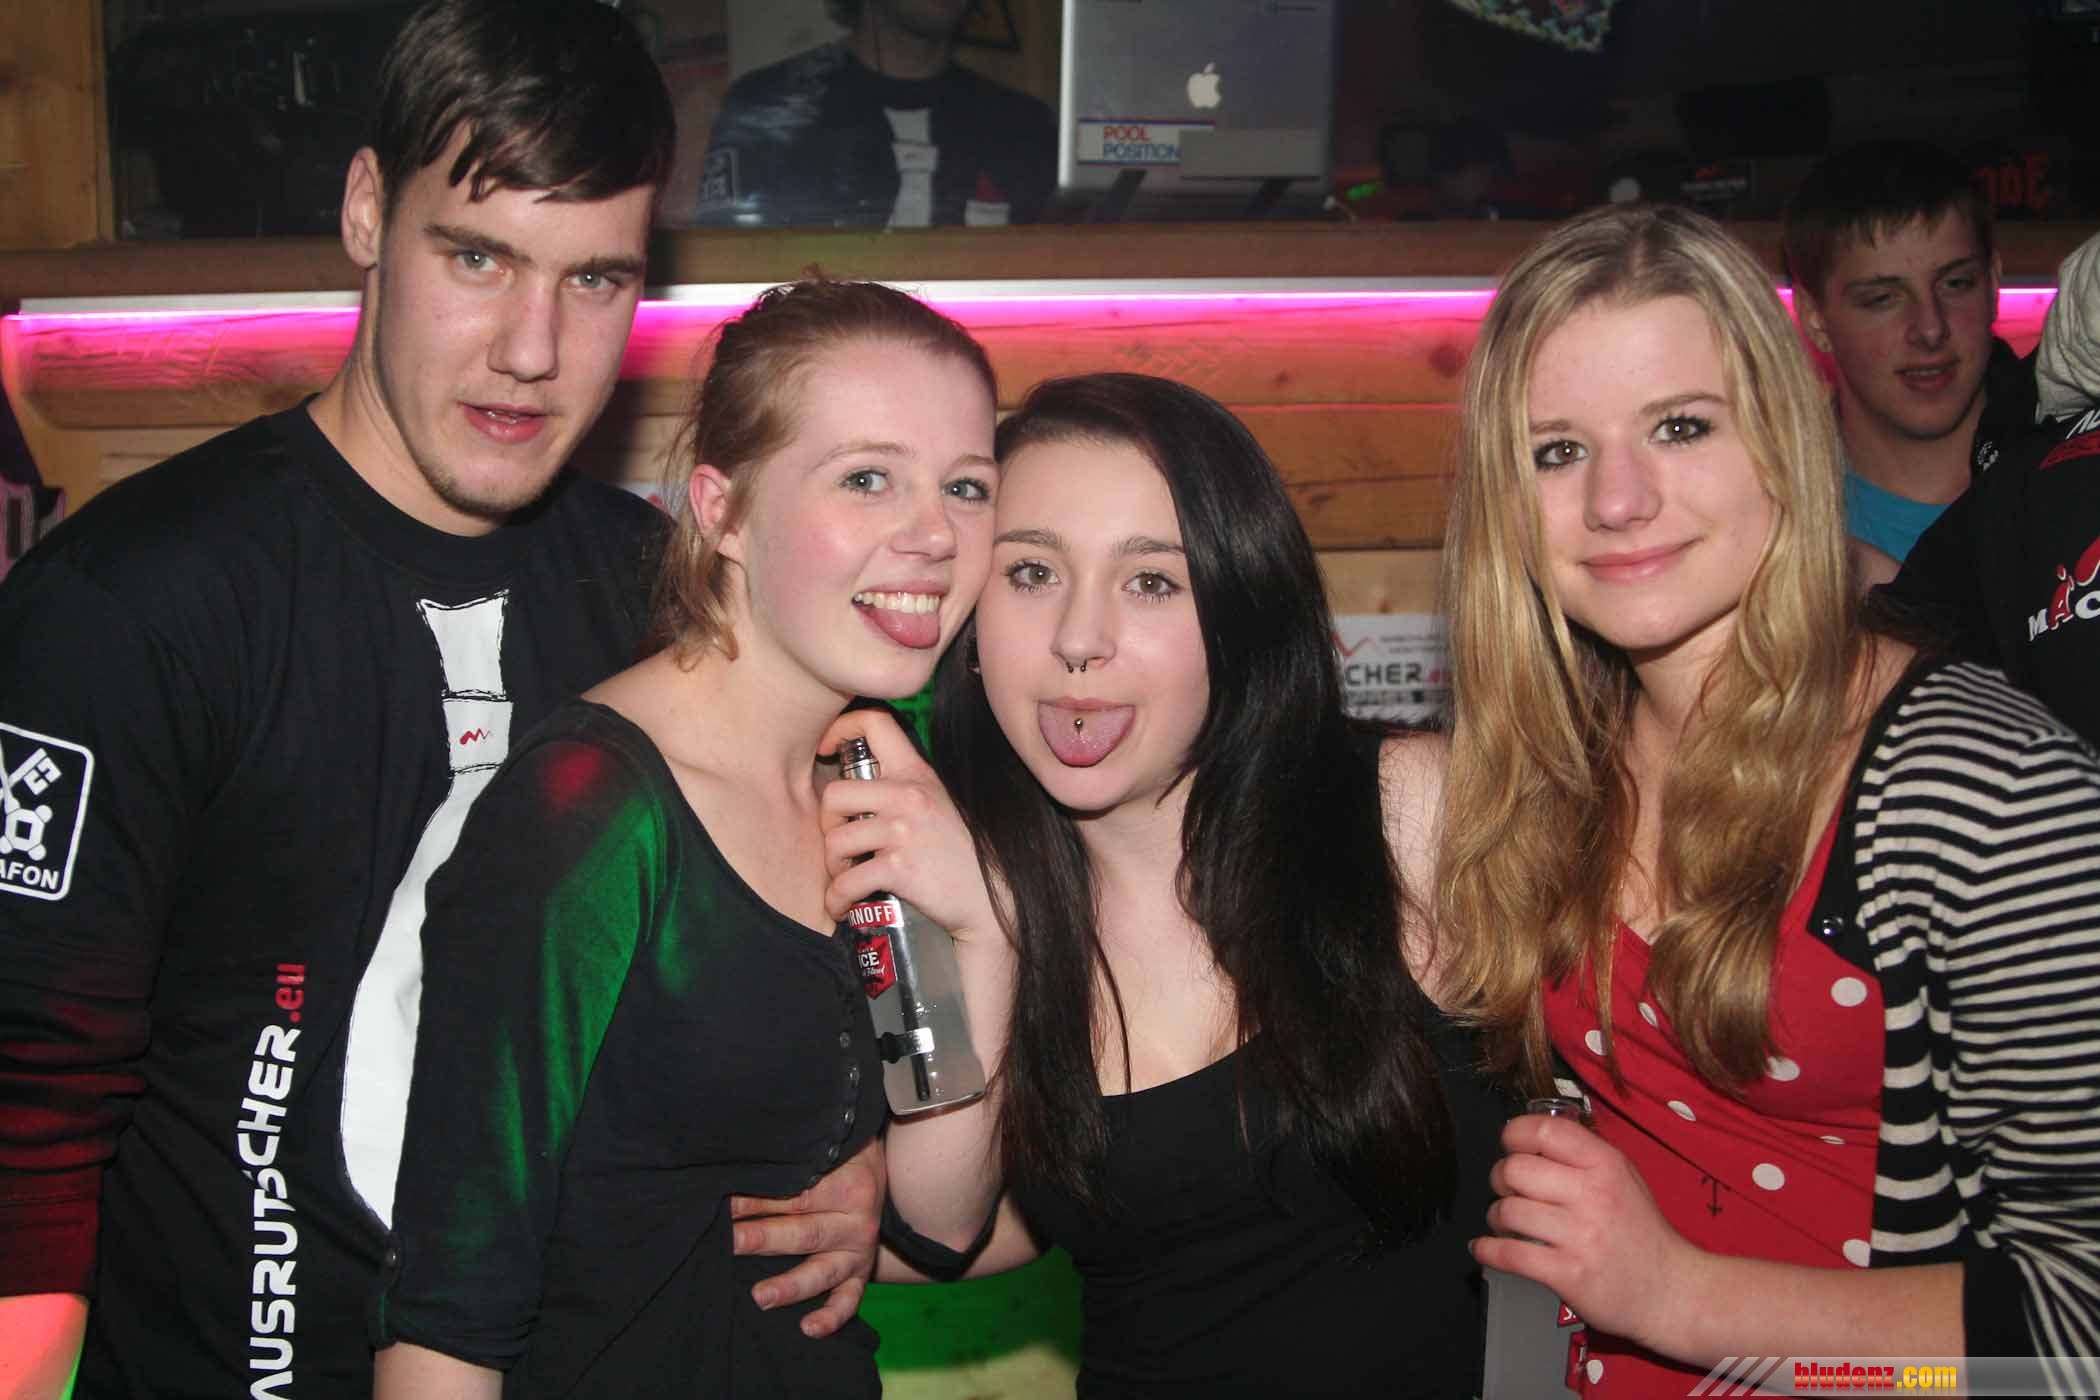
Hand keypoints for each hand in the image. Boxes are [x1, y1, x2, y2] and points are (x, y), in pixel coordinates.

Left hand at [730, 1138, 884, 1337]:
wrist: (886, 1176)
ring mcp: (859, 1252)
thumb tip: (741, 1172)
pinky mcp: (861, 1275)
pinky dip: (831, 1317)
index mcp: (848, 1187)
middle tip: (732, 1241)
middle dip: (765, 1238)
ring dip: (790, 1286)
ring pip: (822, 1272)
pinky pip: (849, 1301)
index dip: (758, 1200)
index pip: (797, 1195)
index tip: (726, 1205)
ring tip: (760, 1296)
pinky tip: (808, 1328)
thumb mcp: (824, 1155)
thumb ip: (792, 1165)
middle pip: (806, 1233)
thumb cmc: (842, 1162)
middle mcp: (857, 1223)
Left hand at [818, 711, 1002, 947]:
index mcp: (917, 774)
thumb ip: (908, 790)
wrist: (993, 899)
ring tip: (847, 876)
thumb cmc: (965, 856)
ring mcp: (903, 832)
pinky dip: (837, 900)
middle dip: (828, 824)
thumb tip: (865, 790)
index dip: (839, 729)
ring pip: (834, 841)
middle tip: (842, 842)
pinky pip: (846, 883)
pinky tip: (842, 906)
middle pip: (835, 794)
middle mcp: (908, 796)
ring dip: (833, 865)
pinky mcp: (899, 869)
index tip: (826, 750)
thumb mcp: (940, 805)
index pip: (874, 723)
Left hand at [1470, 1112, 1701, 1354]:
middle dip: (1500, 1179)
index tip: (1510, 1146)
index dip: (1514, 1135)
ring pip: (1507, 1211)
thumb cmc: (1641, 1232)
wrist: (1671, 1291)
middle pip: (1514, 1170)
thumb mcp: (1624, 1178)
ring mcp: (1580, 1236)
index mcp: (1605, 1165)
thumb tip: (1531, 1139)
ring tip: (1507, 1223)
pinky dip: (1488, 1250)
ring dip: (1497, 1217)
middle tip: (1508, 1191)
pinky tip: (1485, 1248)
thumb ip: (1582, 1156)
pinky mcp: (1568, 1273)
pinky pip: (1510, 1254)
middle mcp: (1593, 1195)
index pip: (1544, 1131)